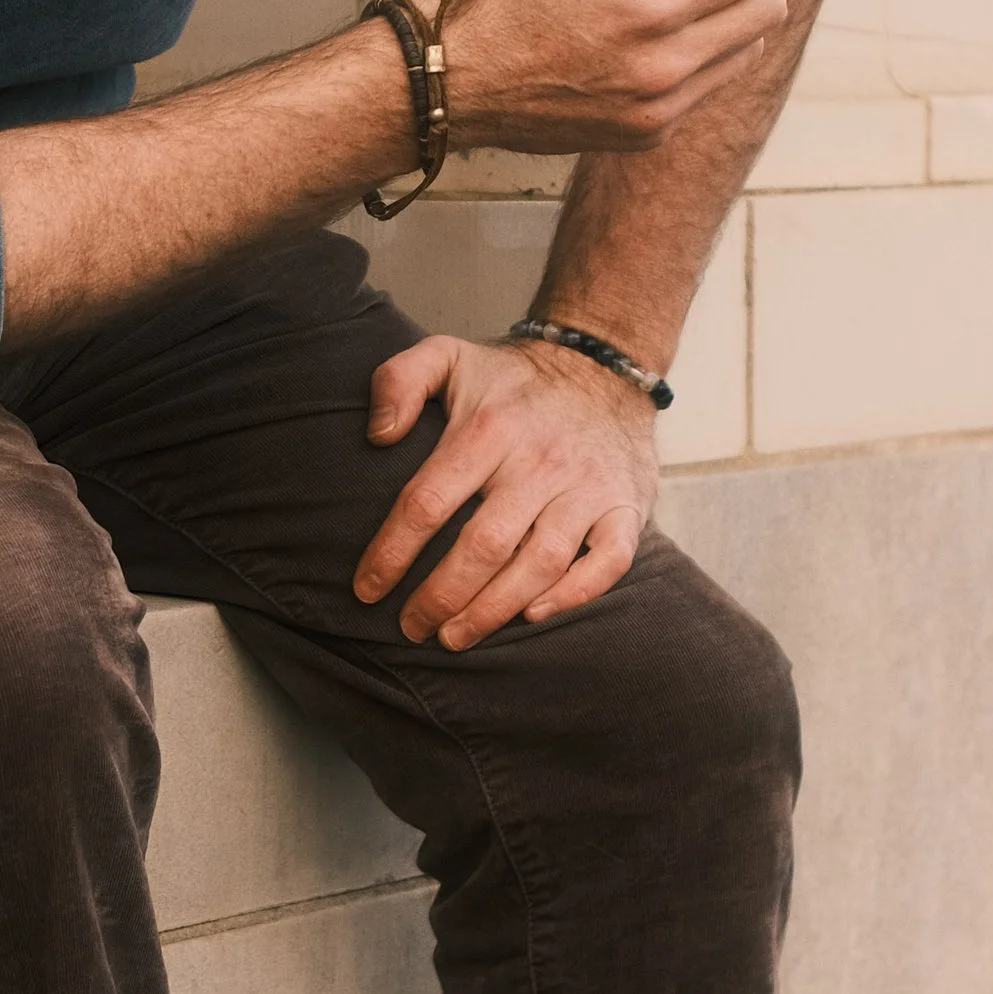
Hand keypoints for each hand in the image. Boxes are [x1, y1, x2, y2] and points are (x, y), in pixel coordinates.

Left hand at [353, 334, 657, 643]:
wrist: (603, 365)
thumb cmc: (512, 379)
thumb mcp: (447, 356)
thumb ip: (398, 381)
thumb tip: (378, 435)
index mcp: (488, 428)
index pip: (428, 501)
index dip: (392, 552)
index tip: (367, 589)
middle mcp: (539, 461)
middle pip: (484, 545)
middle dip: (440, 597)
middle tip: (411, 628)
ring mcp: (587, 487)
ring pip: (540, 563)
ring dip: (494, 609)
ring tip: (454, 637)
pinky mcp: (626, 506)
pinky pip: (608, 563)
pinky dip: (574, 595)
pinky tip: (533, 615)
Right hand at [436, 0, 786, 151]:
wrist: (446, 77)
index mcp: (650, 7)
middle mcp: (666, 68)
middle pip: (767, 7)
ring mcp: (660, 110)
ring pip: (747, 49)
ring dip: (720, 12)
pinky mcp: (648, 134)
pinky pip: (708, 85)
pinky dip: (692, 51)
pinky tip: (636, 35)